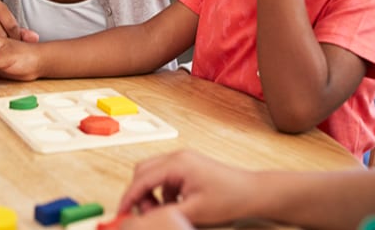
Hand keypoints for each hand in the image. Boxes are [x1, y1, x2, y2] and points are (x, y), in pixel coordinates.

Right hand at [118, 150, 255, 226]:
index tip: (121, 212)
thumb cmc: (229, 198)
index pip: (142, 179)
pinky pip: (165, 177)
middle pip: (143, 171)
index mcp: (177, 164)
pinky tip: (174, 206)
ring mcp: (183, 159)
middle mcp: (178, 157)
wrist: (252, 192)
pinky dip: (162, 191)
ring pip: (153, 173)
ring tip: (162, 211)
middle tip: (144, 214)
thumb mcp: (194, 212)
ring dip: (151, 193)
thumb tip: (144, 218)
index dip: (129, 197)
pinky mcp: (188, 166)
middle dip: (138, 193)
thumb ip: (165, 214)